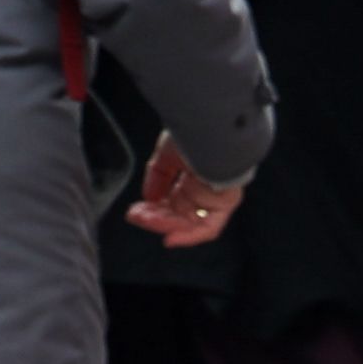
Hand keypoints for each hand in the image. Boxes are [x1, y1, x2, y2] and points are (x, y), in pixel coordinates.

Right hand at [123, 139, 243, 247]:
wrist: (210, 126)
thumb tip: (149, 198)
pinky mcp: (227, 201)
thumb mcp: (167, 154)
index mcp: (195, 173)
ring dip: (164, 223)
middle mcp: (208, 186)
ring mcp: (218, 195)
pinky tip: (169, 236)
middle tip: (135, 216)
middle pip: (180, 214)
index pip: (174, 200)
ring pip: (189, 222)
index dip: (155, 210)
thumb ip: (158, 177)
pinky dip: (187, 236)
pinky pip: (207, 228)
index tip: (136, 212)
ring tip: (144, 218)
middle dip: (155, 218)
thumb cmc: (193, 132)